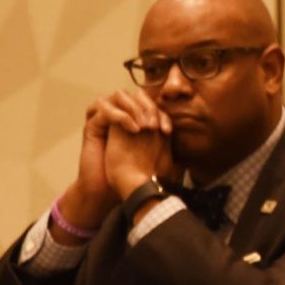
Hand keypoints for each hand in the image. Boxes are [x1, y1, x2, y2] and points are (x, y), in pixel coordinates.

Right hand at [57, 91, 173, 236]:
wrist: (117, 191)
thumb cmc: (139, 178)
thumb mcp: (161, 158)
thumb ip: (171, 146)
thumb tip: (191, 141)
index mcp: (136, 121)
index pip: (148, 103)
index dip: (160, 113)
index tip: (167, 132)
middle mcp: (121, 117)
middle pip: (134, 94)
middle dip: (147, 107)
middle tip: (155, 127)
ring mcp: (105, 119)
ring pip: (119, 96)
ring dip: (134, 108)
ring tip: (144, 128)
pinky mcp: (92, 125)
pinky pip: (104, 108)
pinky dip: (121, 116)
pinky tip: (133, 130)